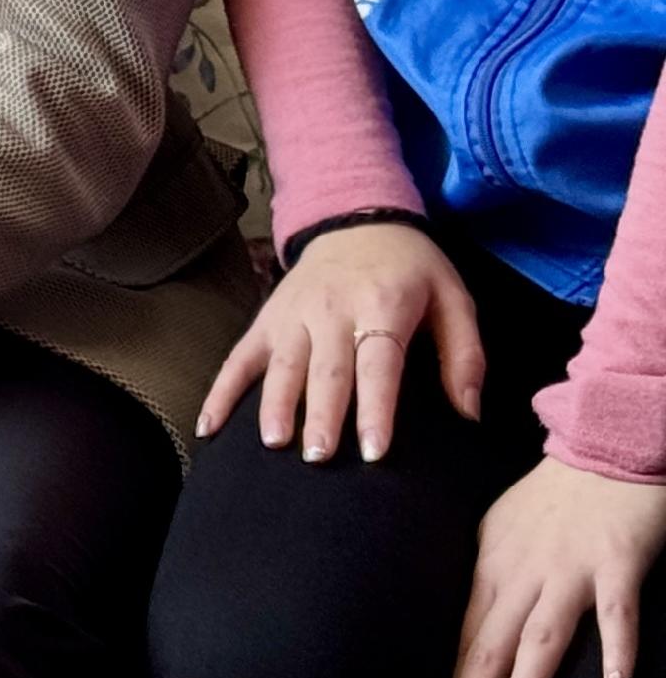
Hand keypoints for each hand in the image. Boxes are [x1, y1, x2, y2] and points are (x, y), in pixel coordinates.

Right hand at [200, 218, 482, 461]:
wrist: (356, 220)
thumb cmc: (412, 269)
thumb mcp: (454, 299)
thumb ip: (465, 355)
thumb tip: (468, 412)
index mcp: (382, 305)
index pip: (378, 363)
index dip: (376, 408)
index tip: (374, 450)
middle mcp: (331, 310)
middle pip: (325, 369)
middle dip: (321, 415)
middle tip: (319, 457)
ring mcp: (292, 315)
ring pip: (281, 365)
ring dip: (275, 404)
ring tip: (274, 442)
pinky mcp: (267, 319)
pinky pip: (239, 358)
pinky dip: (221, 392)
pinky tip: (209, 427)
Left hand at [443, 454, 665, 677]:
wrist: (604, 442)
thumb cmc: (556, 493)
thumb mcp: (501, 530)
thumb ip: (489, 576)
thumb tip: (467, 622)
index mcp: (490, 566)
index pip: (457, 637)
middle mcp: (521, 571)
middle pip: (485, 646)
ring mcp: (569, 569)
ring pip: (540, 637)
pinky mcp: (616, 563)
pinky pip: (616, 613)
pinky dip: (616, 649)